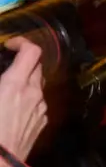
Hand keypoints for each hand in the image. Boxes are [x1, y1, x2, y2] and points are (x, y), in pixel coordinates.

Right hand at [0, 38, 47, 166]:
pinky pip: (37, 102)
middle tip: (5, 65)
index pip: (32, 51)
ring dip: (25, 81)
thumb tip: (2, 75)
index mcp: (15, 84)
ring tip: (5, 89)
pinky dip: (27, 98)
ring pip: (37, 85)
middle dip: (22, 62)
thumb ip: (0, 79)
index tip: (10, 45)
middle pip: (36, 67)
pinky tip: (10, 108)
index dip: (22, 43)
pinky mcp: (41, 123)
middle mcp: (33, 94)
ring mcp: (40, 109)